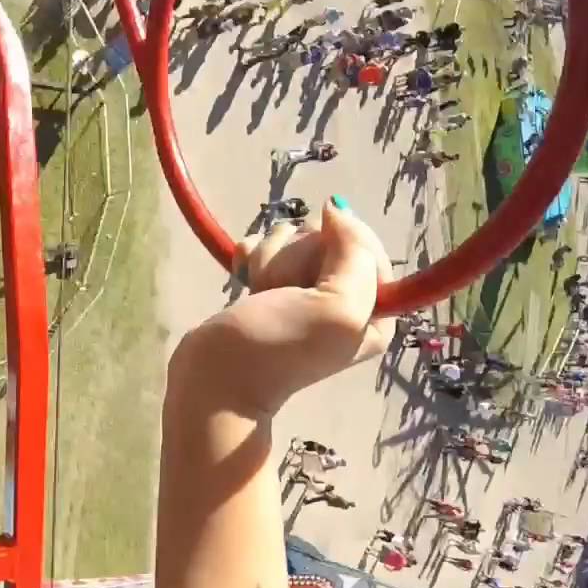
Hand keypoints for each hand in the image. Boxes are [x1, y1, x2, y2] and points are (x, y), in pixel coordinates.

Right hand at [177, 198, 394, 415]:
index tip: (315, 277)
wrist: (213, 379)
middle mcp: (343, 297)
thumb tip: (336, 209)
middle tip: (285, 295)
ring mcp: (302, 290)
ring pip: (291, 237)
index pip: (365, 244)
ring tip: (263, 295)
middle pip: (325, 237)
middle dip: (297, 258)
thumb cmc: (277, 347)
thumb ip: (355, 255)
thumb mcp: (337, 308)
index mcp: (373, 308)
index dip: (338, 248)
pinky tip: (247, 283)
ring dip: (271, 261)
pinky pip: (264, 244)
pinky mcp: (268, 285)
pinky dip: (252, 258)